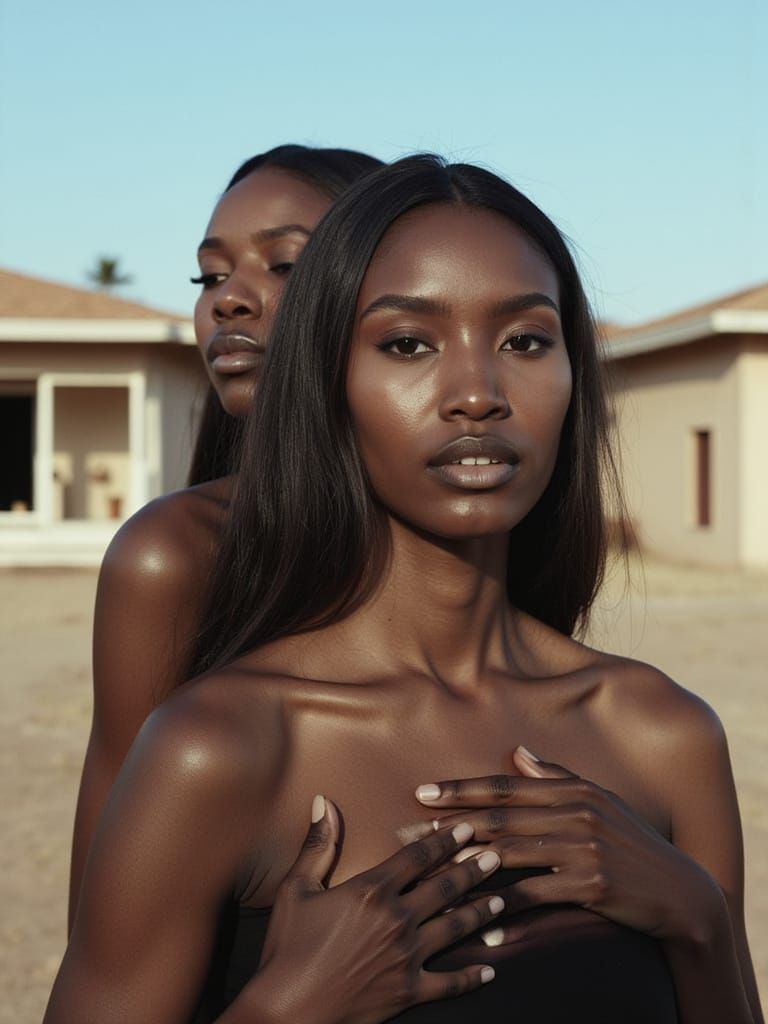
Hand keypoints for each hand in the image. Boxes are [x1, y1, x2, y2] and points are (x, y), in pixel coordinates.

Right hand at [249, 795, 502, 1023]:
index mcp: (372, 890)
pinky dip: (471, 977)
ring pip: (455, 928)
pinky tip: (488, 970)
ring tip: (500, 898)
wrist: (287, 1010)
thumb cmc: (287, 949)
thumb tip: (325, 802)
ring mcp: (407, 956)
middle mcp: (397, 918)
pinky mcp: (409, 991)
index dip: (443, 839)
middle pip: (445, 886)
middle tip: (496, 855)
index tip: (465, 826)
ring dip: (480, 911)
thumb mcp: (295, 889)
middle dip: (473, 868)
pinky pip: (450, 982)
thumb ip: (318, 845)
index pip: (417, 856)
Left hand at [414, 747, 719, 942]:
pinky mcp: (589, 884)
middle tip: (408, 829)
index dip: (462, 789)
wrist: (678, 890)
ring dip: (464, 859)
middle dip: (450, 822)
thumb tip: (518, 753)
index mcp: (572, 789)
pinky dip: (503, 904)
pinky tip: (476, 913)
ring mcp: (583, 848)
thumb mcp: (598, 801)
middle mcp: (575, 812)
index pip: (505, 786)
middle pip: (499, 816)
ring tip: (430, 867)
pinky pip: (534, 893)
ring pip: (510, 851)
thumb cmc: (631, 841)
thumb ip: (556, 776)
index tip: (423, 791)